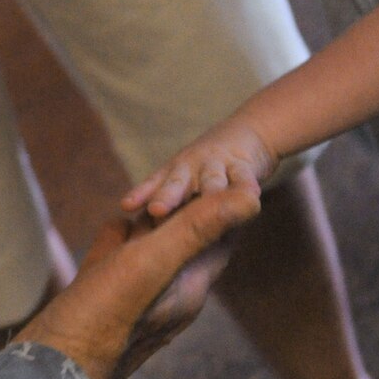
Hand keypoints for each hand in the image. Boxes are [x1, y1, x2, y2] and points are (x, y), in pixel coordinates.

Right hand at [15, 187, 259, 378]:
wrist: (53, 366)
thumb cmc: (102, 315)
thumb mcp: (154, 262)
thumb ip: (199, 229)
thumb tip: (254, 197)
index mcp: (191, 287)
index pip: (222, 236)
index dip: (226, 201)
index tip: (228, 168)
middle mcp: (171, 295)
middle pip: (187, 239)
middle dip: (186, 207)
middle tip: (190, 172)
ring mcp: (137, 299)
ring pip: (152, 248)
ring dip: (151, 221)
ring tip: (156, 194)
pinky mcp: (108, 301)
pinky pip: (123, 261)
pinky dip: (121, 238)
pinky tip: (115, 225)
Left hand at [121, 120, 275, 221]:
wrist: (245, 136)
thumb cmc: (206, 169)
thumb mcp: (183, 181)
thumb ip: (166, 204)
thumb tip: (141, 242)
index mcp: (173, 174)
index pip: (153, 185)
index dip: (140, 195)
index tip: (127, 206)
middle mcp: (191, 168)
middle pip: (177, 183)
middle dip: (168, 196)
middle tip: (156, 210)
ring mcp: (217, 165)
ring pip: (211, 180)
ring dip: (209, 190)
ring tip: (207, 201)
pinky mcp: (243, 166)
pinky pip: (244, 178)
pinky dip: (246, 187)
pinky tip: (251, 196)